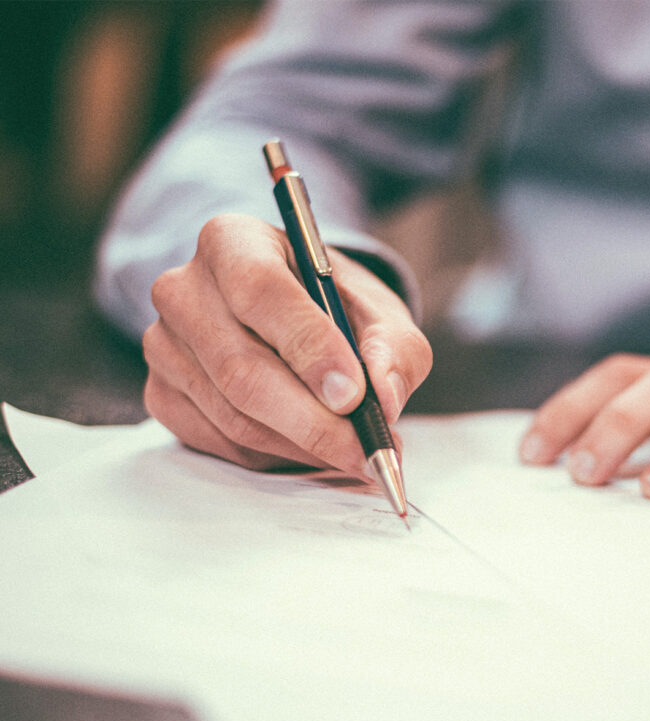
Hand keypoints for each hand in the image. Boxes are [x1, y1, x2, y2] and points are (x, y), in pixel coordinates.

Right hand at [143, 213, 431, 477]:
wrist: (296, 320)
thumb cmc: (336, 309)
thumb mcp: (381, 313)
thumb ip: (394, 348)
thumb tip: (384, 398)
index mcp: (232, 241)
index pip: (260, 291)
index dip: (309, 348)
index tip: (354, 395)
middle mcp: (184, 289)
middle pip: (241, 369)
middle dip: (313, 421)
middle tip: (366, 450)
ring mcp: (164, 346)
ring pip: (234, 416)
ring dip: (303, 446)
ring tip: (355, 453)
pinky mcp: (162, 394)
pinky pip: (221, 442)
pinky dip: (276, 457)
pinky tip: (313, 449)